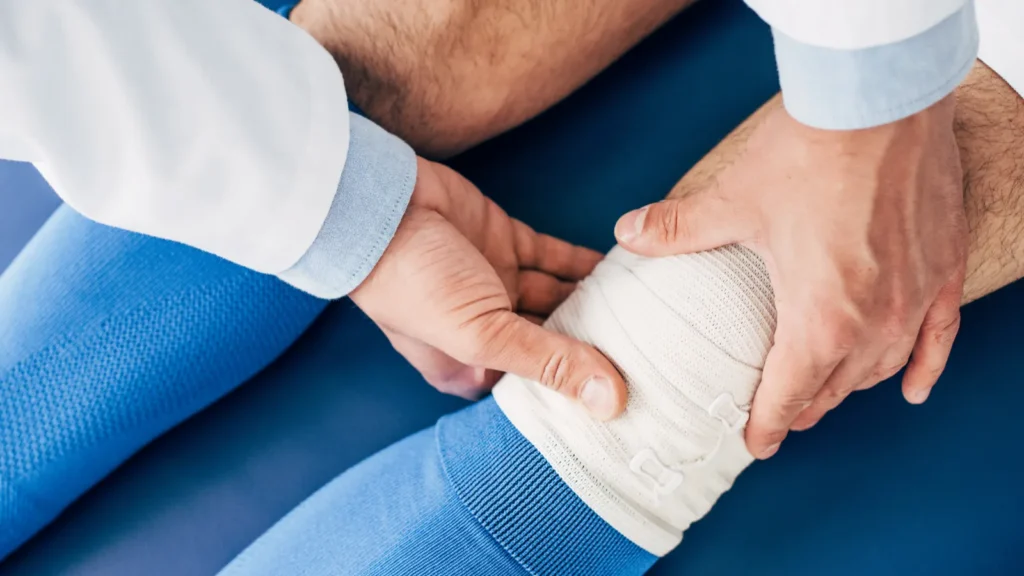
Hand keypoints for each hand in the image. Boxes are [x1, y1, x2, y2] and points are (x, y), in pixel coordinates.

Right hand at [351, 157, 627, 419]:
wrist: (381, 206)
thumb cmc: (413, 284)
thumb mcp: (483, 334)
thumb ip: (549, 363)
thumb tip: (611, 403)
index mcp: (471, 368)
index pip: (536, 389)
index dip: (575, 392)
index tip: (626, 398)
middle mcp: (486, 331)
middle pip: (553, 342)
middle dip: (593, 346)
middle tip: (650, 353)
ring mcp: (497, 283)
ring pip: (559, 298)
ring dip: (595, 302)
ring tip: (646, 312)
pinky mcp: (506, 243)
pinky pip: (555, 258)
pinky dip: (584, 264)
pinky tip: (622, 271)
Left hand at [614, 95, 967, 455]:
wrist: (881, 98)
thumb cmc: (809, 152)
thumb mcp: (734, 199)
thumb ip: (678, 228)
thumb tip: (627, 234)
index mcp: (820, 318)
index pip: (790, 395)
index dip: (766, 424)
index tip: (754, 443)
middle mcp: (874, 322)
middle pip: (835, 388)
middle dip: (803, 407)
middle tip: (778, 415)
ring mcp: (914, 298)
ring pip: (882, 368)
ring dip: (850, 387)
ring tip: (825, 394)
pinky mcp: (943, 269)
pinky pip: (941, 337)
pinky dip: (924, 366)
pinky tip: (910, 390)